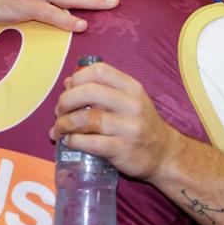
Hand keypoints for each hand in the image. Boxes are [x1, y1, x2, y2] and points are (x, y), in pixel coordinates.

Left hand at [50, 63, 177, 182]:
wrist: (164, 154)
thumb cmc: (141, 124)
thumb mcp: (128, 100)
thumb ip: (101, 89)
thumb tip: (68, 82)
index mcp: (131, 87)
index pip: (98, 71)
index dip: (77, 78)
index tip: (68, 90)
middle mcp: (131, 104)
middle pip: (88, 92)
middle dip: (65, 101)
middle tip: (59, 111)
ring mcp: (128, 127)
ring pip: (85, 119)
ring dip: (63, 124)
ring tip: (58, 130)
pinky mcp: (122, 149)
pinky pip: (89, 142)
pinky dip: (72, 141)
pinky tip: (69, 142)